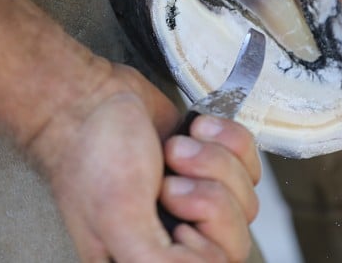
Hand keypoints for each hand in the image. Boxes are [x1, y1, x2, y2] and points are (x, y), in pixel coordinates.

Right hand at [28, 64, 260, 261]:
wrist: (92, 95)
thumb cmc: (92, 154)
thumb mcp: (119, 219)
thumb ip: (157, 262)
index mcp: (152, 260)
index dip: (205, 234)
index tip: (170, 205)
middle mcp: (178, 237)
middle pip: (238, 234)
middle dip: (209, 191)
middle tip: (170, 175)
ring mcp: (198, 200)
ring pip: (246, 196)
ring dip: (214, 160)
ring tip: (173, 148)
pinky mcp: (212, 165)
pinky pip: (249, 161)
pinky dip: (227, 138)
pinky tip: (194, 131)